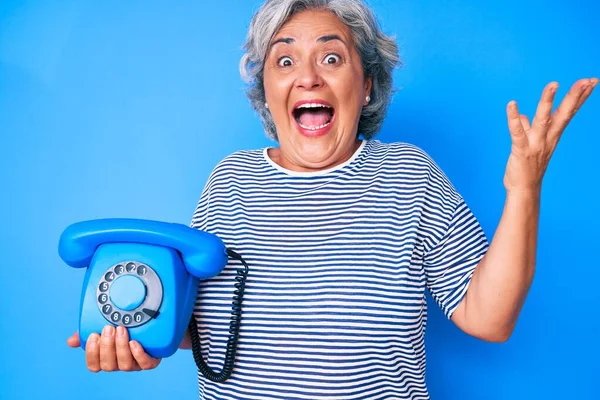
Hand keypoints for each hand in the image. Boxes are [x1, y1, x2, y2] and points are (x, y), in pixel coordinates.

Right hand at [67, 326, 161, 371]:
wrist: (148, 326)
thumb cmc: (123, 329)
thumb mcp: (103, 328)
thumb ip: (86, 333)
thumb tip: (71, 341)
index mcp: (106, 359)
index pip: (94, 365)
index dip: (91, 353)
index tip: (94, 335)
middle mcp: (119, 364)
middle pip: (108, 365)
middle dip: (107, 346)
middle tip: (110, 328)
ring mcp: (134, 364)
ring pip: (124, 365)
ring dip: (121, 347)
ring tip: (122, 330)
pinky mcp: (149, 361)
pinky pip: (144, 364)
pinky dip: (138, 354)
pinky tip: (135, 343)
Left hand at [504, 78, 596, 194]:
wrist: (523, 191)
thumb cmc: (527, 168)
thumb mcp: (530, 145)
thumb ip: (527, 128)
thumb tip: (523, 116)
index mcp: (552, 136)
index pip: (568, 113)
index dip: (580, 98)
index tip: (591, 82)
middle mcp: (547, 139)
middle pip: (564, 114)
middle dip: (575, 96)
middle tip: (587, 80)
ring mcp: (535, 144)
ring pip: (543, 120)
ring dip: (548, 101)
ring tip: (554, 84)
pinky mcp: (521, 150)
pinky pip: (517, 132)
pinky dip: (513, 118)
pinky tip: (511, 104)